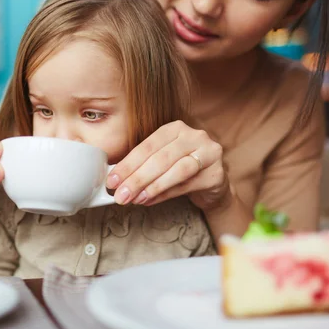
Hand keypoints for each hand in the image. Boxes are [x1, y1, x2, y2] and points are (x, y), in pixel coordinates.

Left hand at [106, 120, 229, 210]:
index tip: (112, 181)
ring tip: (135, 199)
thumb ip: (141, 166)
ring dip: (152, 187)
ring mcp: (209, 153)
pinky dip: (165, 194)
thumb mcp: (161, 161)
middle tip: (121, 195)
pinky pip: (187, 185)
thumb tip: (116, 180)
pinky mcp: (216, 174)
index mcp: (175, 128)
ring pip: (176, 170)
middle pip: (161, 158)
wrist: (211, 183)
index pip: (148, 146)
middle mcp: (194, 136)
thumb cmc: (180, 170)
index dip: (128, 164)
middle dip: (137, 178)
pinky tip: (150, 200)